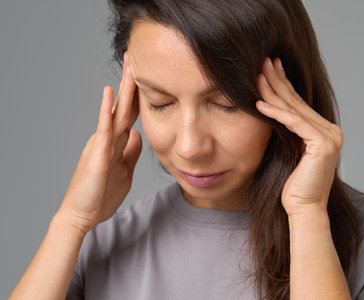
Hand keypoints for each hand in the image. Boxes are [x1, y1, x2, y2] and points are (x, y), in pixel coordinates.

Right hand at [57, 52, 141, 232]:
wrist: (82, 215)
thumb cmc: (101, 194)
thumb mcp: (124, 170)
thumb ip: (130, 152)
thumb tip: (138, 136)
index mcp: (116, 142)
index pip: (131, 114)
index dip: (140, 96)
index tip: (150, 77)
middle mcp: (108, 138)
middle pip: (124, 106)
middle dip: (133, 83)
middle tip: (137, 58)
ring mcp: (102, 143)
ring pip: (116, 110)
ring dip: (124, 88)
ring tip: (130, 65)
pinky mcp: (98, 153)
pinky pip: (104, 128)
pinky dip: (107, 110)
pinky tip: (110, 93)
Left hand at [255, 57, 342, 216]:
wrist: (303, 208)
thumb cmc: (292, 184)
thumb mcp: (287, 150)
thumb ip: (286, 131)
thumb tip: (270, 108)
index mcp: (324, 131)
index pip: (298, 104)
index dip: (283, 85)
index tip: (269, 69)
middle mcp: (330, 130)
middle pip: (297, 102)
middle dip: (278, 80)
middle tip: (263, 61)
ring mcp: (330, 136)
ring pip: (294, 109)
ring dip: (273, 91)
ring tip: (257, 76)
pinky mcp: (323, 144)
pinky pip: (294, 123)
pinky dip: (275, 113)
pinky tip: (259, 103)